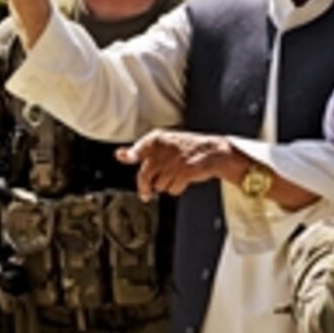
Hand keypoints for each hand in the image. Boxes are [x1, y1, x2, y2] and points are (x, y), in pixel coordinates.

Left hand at [116, 129, 245, 200]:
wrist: (214, 151)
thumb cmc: (186, 149)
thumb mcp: (165, 142)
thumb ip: (142, 149)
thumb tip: (119, 155)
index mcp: (157, 139)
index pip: (138, 148)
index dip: (130, 154)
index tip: (122, 156)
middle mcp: (163, 149)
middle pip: (144, 176)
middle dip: (145, 188)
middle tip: (146, 194)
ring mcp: (174, 161)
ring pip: (159, 185)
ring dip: (166, 185)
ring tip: (176, 176)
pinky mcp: (184, 172)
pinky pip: (172, 190)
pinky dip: (177, 189)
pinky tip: (184, 180)